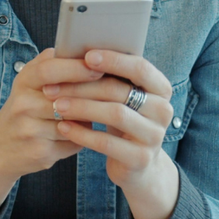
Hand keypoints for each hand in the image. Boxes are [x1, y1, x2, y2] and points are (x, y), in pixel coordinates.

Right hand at [0, 48, 105, 215]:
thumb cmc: (26, 108)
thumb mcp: (31, 82)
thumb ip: (53, 63)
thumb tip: (85, 47)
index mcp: (24, 81)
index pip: (49, 69)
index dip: (76, 67)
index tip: (100, 66)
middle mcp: (22, 105)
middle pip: (65, 98)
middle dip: (94, 94)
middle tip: (118, 89)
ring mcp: (30, 131)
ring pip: (75, 122)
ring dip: (93, 118)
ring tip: (108, 111)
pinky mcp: (40, 153)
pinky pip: (74, 143)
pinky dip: (86, 138)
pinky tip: (92, 134)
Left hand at [43, 50, 178, 218]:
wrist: (138, 166)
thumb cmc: (125, 121)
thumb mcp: (125, 99)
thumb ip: (114, 78)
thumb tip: (80, 53)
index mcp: (161, 89)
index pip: (140, 68)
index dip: (114, 60)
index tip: (86, 56)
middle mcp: (163, 110)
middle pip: (121, 91)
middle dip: (85, 86)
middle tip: (55, 86)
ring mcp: (154, 136)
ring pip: (115, 115)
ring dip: (82, 108)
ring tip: (58, 105)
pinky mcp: (140, 158)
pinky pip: (106, 142)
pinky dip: (82, 133)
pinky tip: (64, 127)